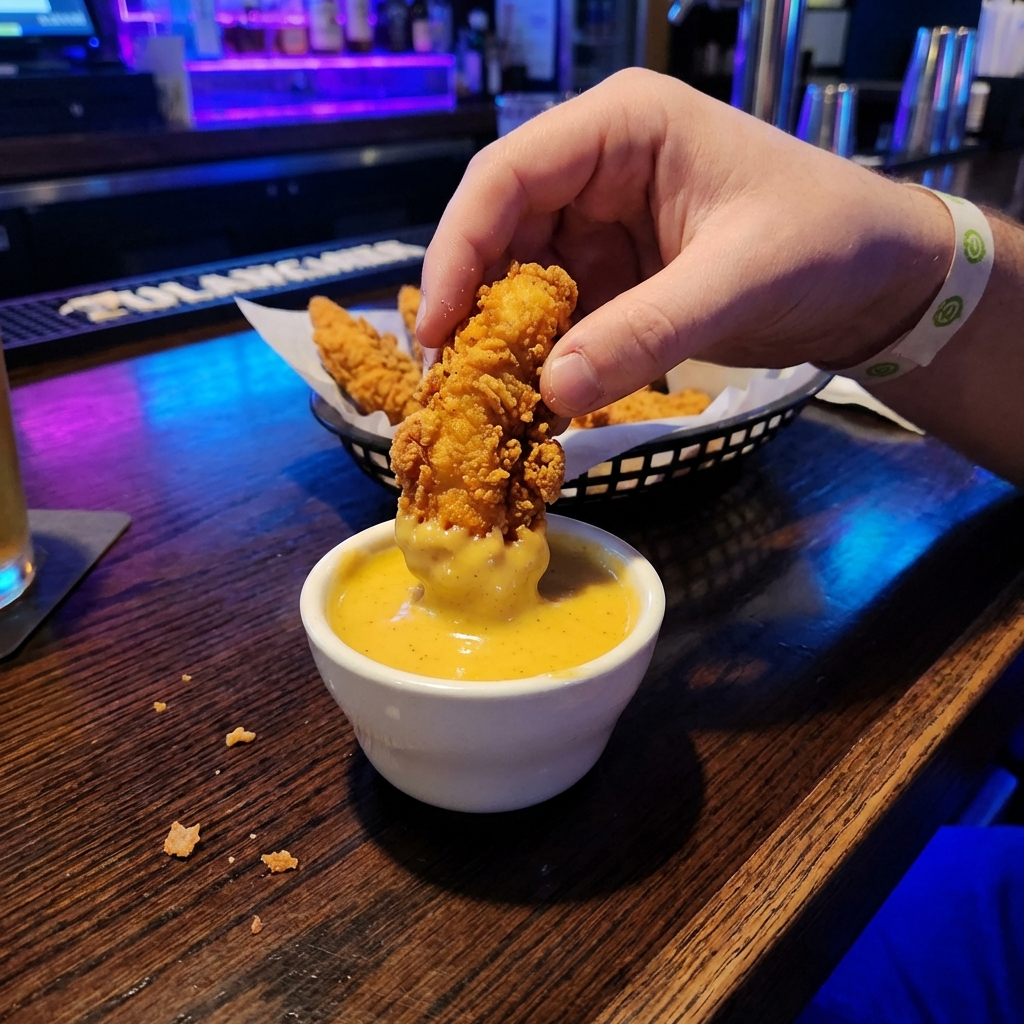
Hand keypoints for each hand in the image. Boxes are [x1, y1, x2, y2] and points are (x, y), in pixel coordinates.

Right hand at [416, 68, 951, 417]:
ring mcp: (606, 223)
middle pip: (502, 230)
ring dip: (508, 338)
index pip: (507, 176)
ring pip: (524, 278)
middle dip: (476, 305)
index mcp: (623, 127)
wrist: (881, 278)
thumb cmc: (825, 244)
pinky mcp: (619, 274)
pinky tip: (537, 398)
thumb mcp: (736, 281)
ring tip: (489, 399)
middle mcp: (600, 168)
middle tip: (455, 381)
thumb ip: (645, 333)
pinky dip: (547, 355)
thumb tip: (552, 393)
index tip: (438, 327)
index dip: (458, 248)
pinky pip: (562, 313)